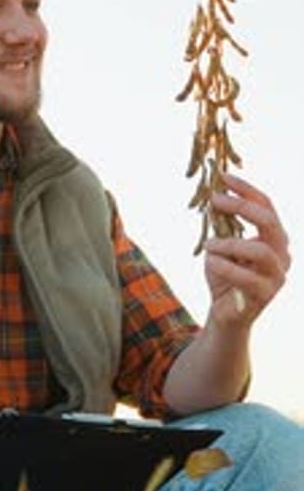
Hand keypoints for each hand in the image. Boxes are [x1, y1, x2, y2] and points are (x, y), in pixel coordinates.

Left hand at [203, 173, 290, 326]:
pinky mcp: (266, 296)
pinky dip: (224, 266)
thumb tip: (214, 193)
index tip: (223, 177)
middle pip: (269, 221)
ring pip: (259, 250)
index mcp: (275, 238)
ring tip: (208, 244)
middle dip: (241, 206)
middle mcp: (282, 254)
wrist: (224, 314)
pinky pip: (247, 277)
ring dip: (229, 243)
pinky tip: (210, 262)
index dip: (246, 189)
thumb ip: (223, 224)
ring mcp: (277, 276)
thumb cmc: (224, 275)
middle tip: (215, 199)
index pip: (266, 206)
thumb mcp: (221, 244)